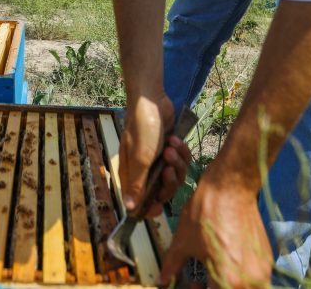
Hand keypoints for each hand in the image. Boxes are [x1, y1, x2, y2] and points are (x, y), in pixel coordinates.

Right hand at [120, 93, 189, 216]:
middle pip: (162, 191)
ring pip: (175, 176)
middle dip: (169, 181)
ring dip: (176, 163)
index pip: (139, 203)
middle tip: (168, 167)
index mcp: (131, 175)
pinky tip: (175, 139)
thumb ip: (137, 185)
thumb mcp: (141, 158)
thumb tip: (129, 209)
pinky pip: (181, 161)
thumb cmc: (142, 129)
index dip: (149, 209)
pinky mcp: (170, 150)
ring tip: (171, 147)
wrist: (152, 101)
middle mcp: (143, 170)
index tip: (160, 207)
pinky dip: (181, 152)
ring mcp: (157, 160)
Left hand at [159, 169, 272, 287]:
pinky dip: (239, 279)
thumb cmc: (205, 212)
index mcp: (227, 279)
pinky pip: (255, 280)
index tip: (192, 286)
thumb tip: (162, 280)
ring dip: (227, 288)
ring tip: (212, 274)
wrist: (230, 188)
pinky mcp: (267, 259)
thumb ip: (172, 266)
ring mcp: (262, 270)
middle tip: (198, 283)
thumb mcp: (182, 242)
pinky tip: (225, 264)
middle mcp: (249, 280)